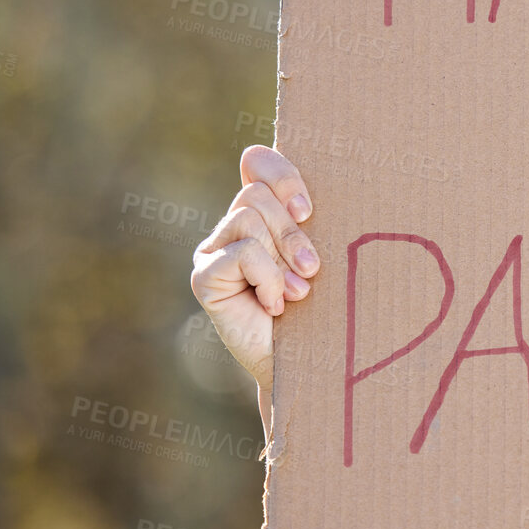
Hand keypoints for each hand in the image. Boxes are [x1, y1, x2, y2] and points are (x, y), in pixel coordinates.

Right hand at [189, 146, 318, 397]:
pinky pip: (241, 253)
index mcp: (264, 214)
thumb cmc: (325, 308)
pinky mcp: (204, 276)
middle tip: (312, 269)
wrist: (307, 365)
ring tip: (298, 293)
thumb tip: (287, 179)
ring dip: (283, 257)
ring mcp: (213, 251)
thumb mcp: (322, 255)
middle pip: (257, 194)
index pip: (258, 163)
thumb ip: (309, 218)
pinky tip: (273, 306)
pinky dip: (267, 279)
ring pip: (248, 217)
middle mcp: (233, 227)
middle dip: (292, 231)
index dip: (282, 175)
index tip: (308, 210)